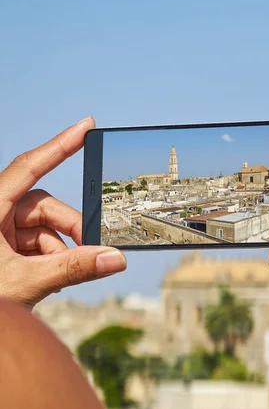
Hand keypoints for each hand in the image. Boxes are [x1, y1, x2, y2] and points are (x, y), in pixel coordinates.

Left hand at [0, 117, 126, 309]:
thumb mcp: (24, 282)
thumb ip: (72, 269)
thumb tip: (116, 258)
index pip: (29, 167)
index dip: (60, 145)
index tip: (87, 126)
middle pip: (44, 207)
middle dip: (69, 232)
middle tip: (90, 255)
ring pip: (42, 228)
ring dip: (58, 251)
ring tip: (56, 280)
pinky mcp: (2, 246)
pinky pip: (35, 243)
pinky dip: (48, 259)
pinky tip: (47, 280)